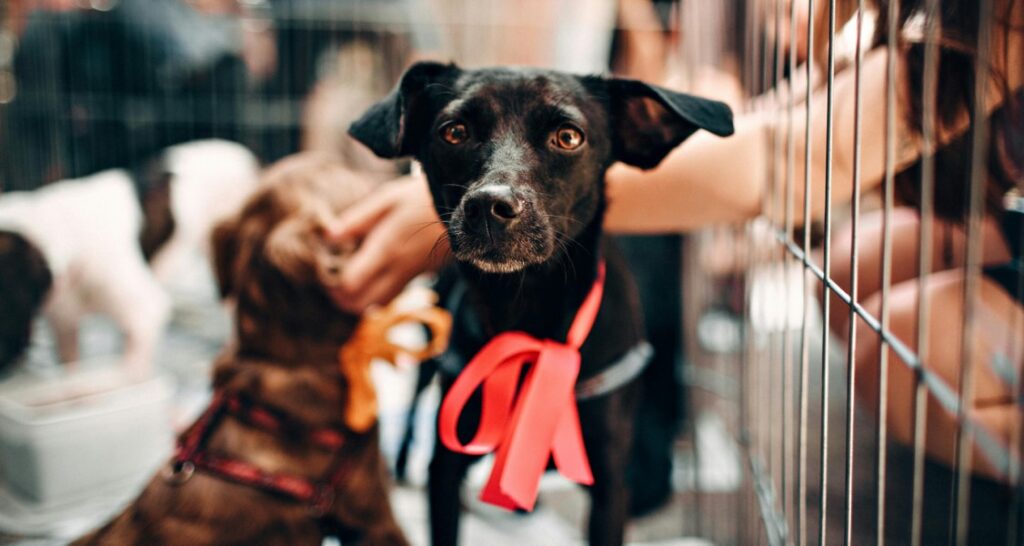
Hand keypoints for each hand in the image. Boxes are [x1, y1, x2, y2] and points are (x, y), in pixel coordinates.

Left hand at [326, 174, 448, 313]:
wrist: (465, 208)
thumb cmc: (422, 197)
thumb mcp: (387, 199)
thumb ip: (357, 220)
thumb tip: (327, 236)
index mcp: (386, 249)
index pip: (350, 284)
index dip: (332, 283)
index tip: (325, 269)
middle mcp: (398, 269)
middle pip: (361, 304)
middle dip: (341, 298)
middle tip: (333, 281)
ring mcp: (411, 276)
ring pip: (378, 305)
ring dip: (359, 300)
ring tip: (350, 279)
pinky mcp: (420, 276)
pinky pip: (392, 296)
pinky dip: (376, 295)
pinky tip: (371, 275)